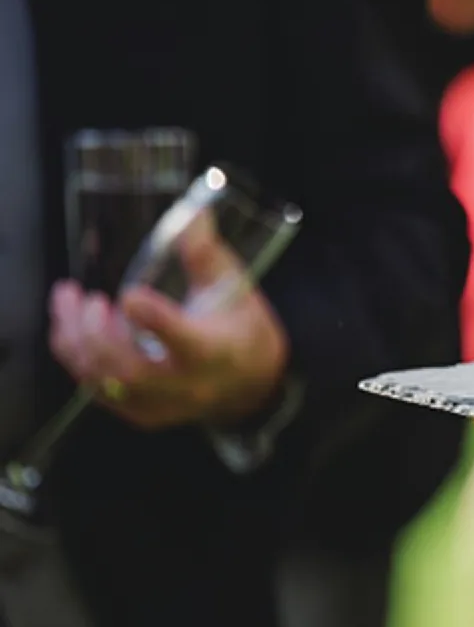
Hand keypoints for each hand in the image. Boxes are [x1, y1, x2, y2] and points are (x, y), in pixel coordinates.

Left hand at [48, 213, 287, 430]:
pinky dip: (77, 356)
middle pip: (130, 371)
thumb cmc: (240, 326)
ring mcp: (161, 405)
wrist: (250, 382)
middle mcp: (188, 386)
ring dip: (76, 341)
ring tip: (71, 301)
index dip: (155, 321)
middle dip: (96, 334)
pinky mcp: (140, 412)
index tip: (130, 295)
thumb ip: (206, 254)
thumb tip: (191, 214)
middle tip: (90, 299)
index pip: (186, 342)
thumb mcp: (233, 286)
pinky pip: (96, 390)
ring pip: (104, 382)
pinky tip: (76, 326)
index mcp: (217, 352)